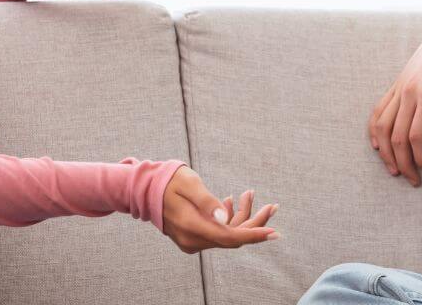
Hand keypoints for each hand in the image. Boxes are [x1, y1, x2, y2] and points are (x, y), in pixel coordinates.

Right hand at [162, 167, 279, 253]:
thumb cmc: (169, 180)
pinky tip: (231, 201)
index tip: (275, 233)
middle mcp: (192, 239)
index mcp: (192, 226)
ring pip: (226, 234)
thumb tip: (225, 217)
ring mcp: (192, 241)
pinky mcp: (192, 238)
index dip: (254, 235)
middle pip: (232, 238)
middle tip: (273, 206)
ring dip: (242, 217)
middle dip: (255, 222)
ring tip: (249, 194)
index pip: (230, 237)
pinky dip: (229, 220)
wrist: (146, 190)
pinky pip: (217, 233)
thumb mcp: (189, 183)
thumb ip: (207, 201)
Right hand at [368, 8, 421, 185]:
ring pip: (382, 125)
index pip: (416, 137)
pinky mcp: (396, 83)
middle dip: (403, 162)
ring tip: (394, 169)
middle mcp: (408, 92)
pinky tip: (378, 145)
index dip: (421, 160)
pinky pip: (378, 109)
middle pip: (396, 135)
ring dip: (385, 150)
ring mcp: (399, 87)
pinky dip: (374, 129)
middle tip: (413, 180)